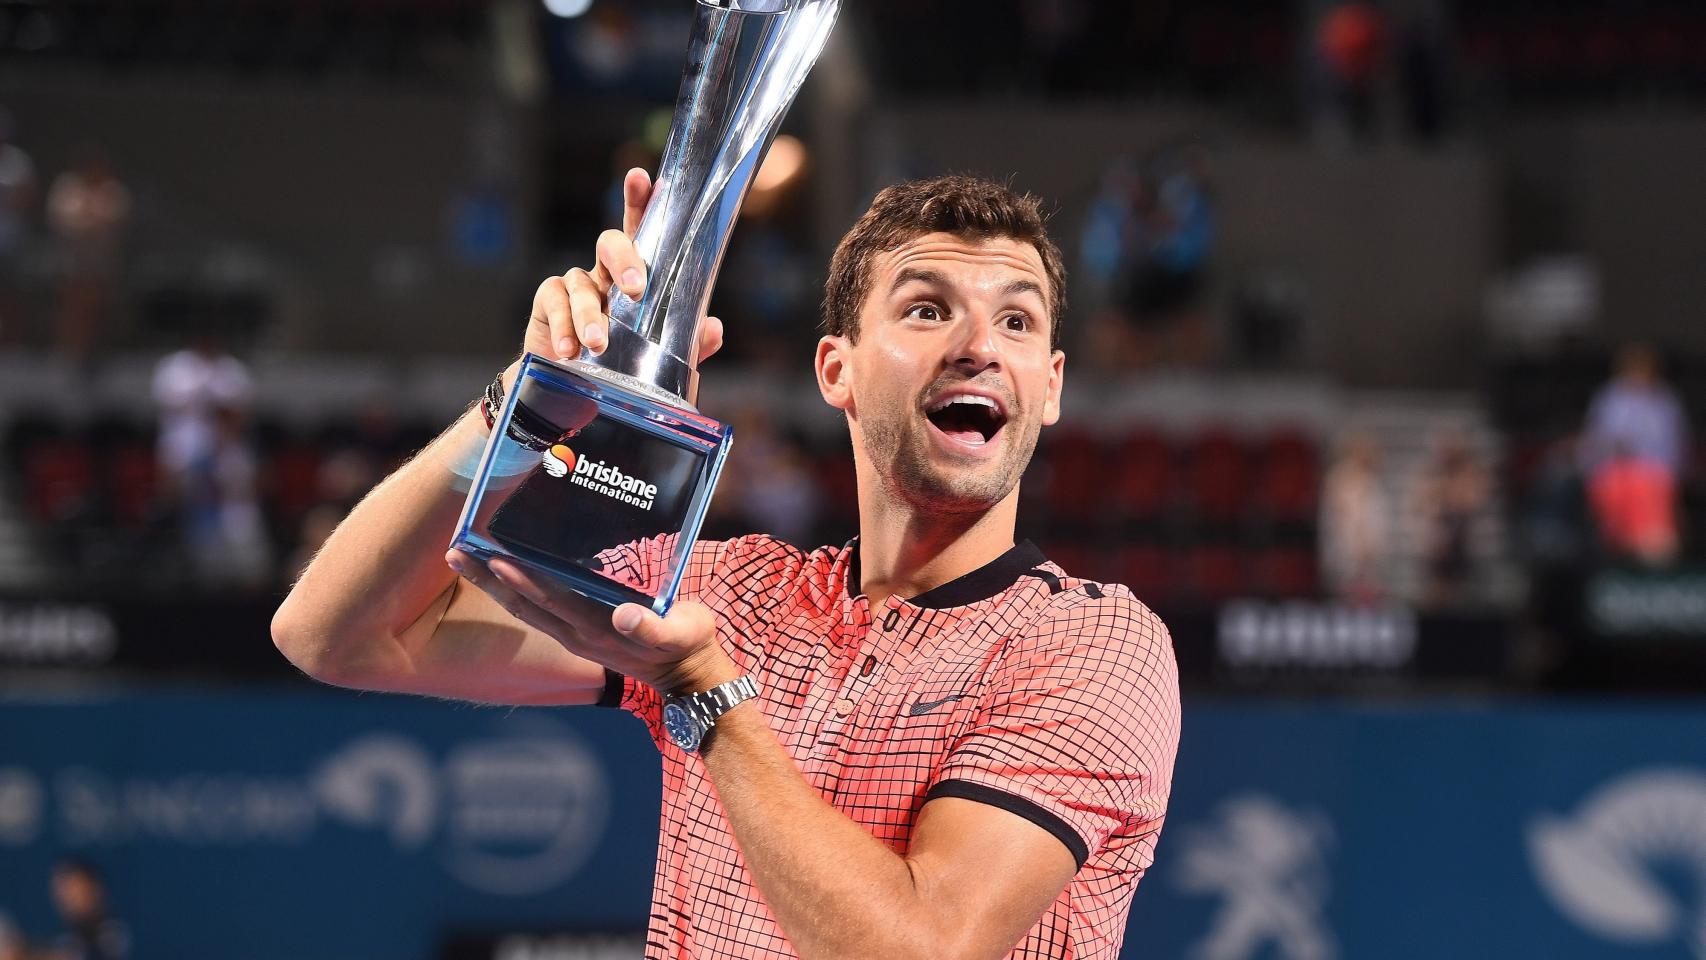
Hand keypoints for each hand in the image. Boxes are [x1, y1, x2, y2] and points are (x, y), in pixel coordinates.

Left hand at [445, 548, 740, 694]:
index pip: (551, 599)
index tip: (494, 557)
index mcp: (598, 628)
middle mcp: (577, 633)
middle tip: (455, 551)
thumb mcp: (682, 632)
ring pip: (523, 608)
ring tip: (463, 559)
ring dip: (491, 584)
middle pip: (523, 603)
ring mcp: (574, 635)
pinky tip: (499, 574)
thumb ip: (653, 626)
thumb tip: (624, 615)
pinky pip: (536, 610)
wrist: (688, 675)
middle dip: (488, 578)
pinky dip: (512, 590)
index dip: (522, 579)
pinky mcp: (577, 633)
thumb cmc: (688, 643)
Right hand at [525, 168, 725, 363]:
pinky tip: (569, 350)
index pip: (640, 233)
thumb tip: (714, 329)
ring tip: (598, 344)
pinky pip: (554, 304)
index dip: (639, 203)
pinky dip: (563, 328)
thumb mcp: (660, 357)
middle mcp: (604, 274)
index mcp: (634, 277)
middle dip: (624, 259)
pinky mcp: (548, 304)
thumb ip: (688, 344)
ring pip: (581, 283)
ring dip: (590, 314)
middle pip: (610, 244)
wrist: (572, 394)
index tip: (641, 179)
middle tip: (637, 288)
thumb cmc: (621, 366)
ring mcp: (575, 286)